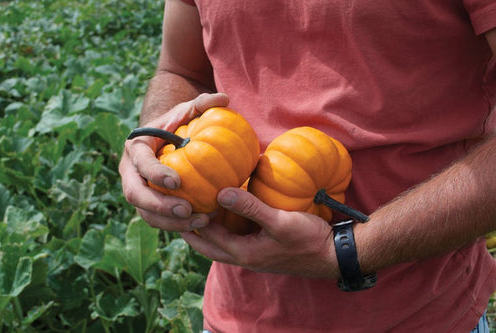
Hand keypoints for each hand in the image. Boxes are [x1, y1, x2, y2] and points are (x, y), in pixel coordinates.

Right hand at [119, 93, 229, 231]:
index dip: (155, 173)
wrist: (165, 140)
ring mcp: (139, 191)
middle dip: (159, 206)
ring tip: (201, 221)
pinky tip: (203, 225)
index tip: (177, 181)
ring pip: (147, 214)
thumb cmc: (178, 124)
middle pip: (135, 195)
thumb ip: (202, 103)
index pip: (140, 163)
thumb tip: (224, 98)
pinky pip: (160, 221)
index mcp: (136, 148)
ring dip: (171, 222)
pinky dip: (178, 226)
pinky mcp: (150, 206)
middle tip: (187, 209)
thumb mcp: (188, 111)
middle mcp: (131, 173)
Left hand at [181, 187, 340, 278]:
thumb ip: (250, 207)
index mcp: (243, 253)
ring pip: (220, 244)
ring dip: (207, 229)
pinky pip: (235, 238)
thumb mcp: (279, 221)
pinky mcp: (261, 249)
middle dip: (192, 231)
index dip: (193, 218)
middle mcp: (244, 257)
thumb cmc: (307, 238)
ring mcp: (252, 254)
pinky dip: (225, 227)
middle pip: (207, 246)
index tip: (182, 199)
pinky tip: (227, 210)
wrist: (332, 254)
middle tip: (179, 210)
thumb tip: (221, 193)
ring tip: (197, 209)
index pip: (208, 235)